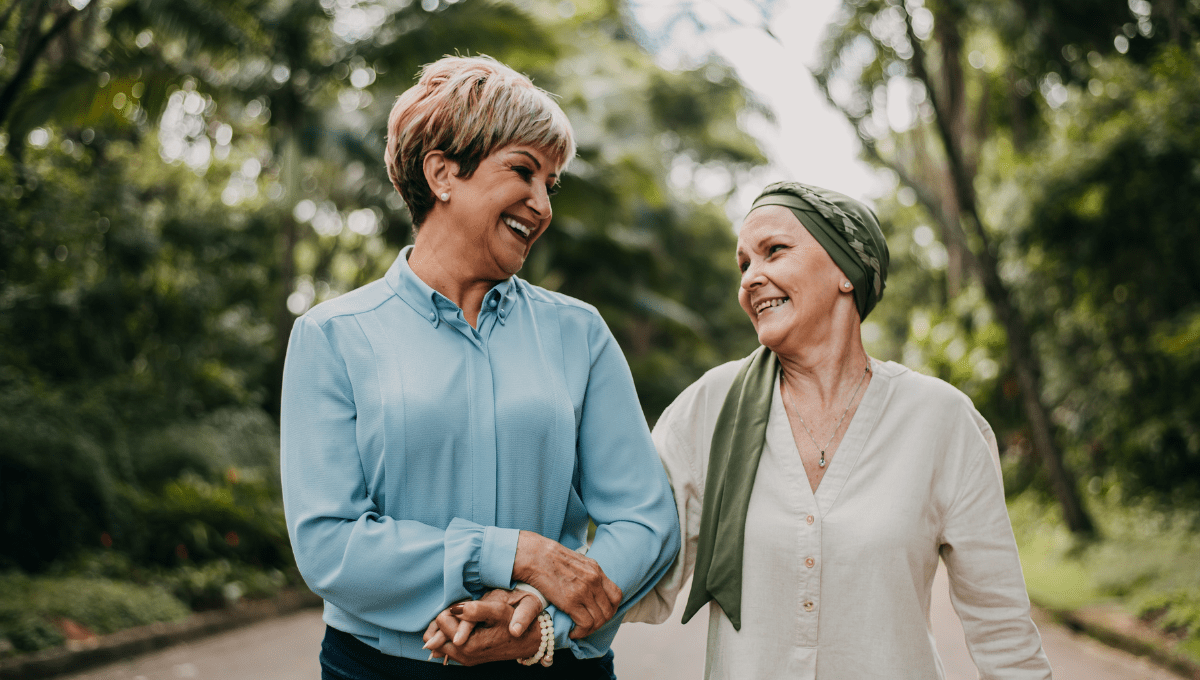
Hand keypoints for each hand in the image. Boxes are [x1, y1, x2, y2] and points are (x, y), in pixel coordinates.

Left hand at [422, 590, 541, 665]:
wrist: (526, 640)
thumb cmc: (512, 622)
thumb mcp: (498, 611)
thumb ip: (475, 609)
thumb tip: (454, 609)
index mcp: (468, 645)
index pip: (441, 620)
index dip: (451, 609)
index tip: (465, 605)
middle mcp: (463, 656)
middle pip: (436, 634)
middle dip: (446, 620)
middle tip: (463, 611)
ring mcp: (464, 659)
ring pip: (439, 642)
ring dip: (447, 628)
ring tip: (464, 617)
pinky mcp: (466, 659)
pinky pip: (447, 647)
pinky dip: (450, 636)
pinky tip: (463, 626)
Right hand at [512, 531, 622, 638]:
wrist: (535, 555)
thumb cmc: (550, 558)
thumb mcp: (576, 561)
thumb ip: (587, 573)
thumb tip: (590, 586)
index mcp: (596, 570)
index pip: (616, 595)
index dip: (612, 609)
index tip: (601, 614)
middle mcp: (594, 580)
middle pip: (609, 610)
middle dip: (600, 623)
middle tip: (588, 626)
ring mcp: (584, 591)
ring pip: (599, 620)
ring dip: (590, 630)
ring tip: (579, 630)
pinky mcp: (571, 601)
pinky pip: (585, 624)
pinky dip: (581, 632)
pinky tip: (573, 632)